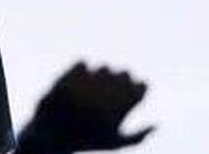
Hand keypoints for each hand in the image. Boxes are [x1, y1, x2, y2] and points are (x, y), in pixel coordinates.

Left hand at [16, 61, 153, 153]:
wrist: (50, 137)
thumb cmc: (86, 143)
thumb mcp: (114, 144)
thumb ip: (139, 136)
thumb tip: (158, 123)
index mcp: (117, 114)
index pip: (140, 89)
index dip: (139, 86)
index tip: (134, 86)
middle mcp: (102, 100)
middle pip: (123, 75)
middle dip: (122, 76)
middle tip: (118, 77)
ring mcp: (84, 89)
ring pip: (103, 68)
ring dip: (103, 71)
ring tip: (101, 75)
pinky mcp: (67, 80)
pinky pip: (82, 63)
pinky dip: (83, 65)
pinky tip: (82, 71)